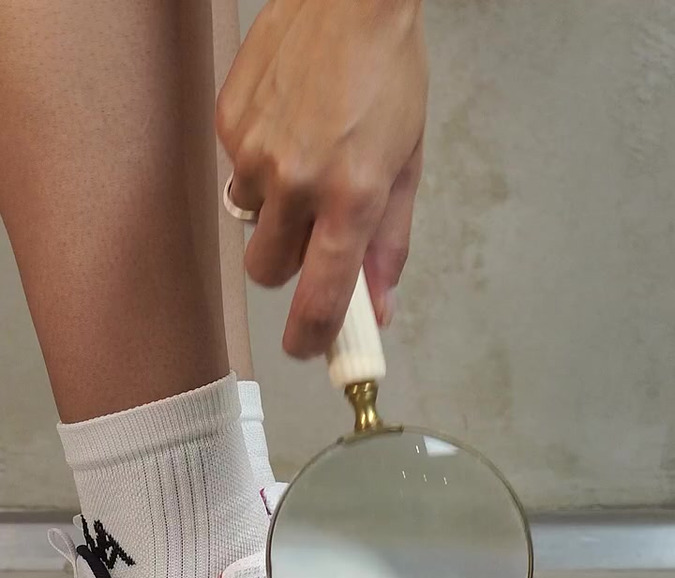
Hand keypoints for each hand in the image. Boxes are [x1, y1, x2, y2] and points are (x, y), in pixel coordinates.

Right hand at [217, 0, 426, 358]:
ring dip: (274, 211)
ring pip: (251, 223)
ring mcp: (256, 152)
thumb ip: (389, 245)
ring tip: (304, 160)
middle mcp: (299, 181)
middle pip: (269, 271)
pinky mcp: (230, 123)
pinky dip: (258, 166)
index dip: (312, 336)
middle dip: (288, 265)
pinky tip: (286, 127)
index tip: (308, 348)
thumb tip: (379, 308)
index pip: (321, 298)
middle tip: (310, 235)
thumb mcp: (406, 166)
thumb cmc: (388, 74)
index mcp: (352, 196)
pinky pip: (236, 173)